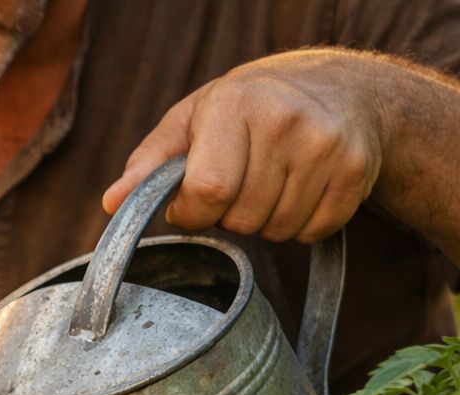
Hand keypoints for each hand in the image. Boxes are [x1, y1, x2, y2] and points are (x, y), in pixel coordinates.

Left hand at [102, 50, 385, 243]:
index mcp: (235, 105)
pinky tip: (300, 190)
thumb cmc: (245, 110)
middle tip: (239, 183)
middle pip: (241, 218)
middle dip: (229, 216)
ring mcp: (327, 145)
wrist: (337, 88)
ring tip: (269, 183)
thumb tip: (111, 203)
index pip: (207, 191)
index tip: (194, 202)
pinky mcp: (357, 170)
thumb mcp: (190, 122)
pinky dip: (301, 225)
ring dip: (264, 223)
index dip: (192, 212)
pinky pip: (312, 232)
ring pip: (277, 232)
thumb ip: (149, 165)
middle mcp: (285, 120)